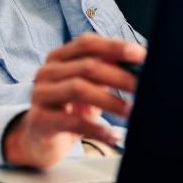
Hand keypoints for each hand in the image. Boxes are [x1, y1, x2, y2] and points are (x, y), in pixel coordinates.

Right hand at [3, 33, 145, 168]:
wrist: (39, 139)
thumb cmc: (68, 109)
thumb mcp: (87, 88)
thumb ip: (105, 73)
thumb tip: (139, 65)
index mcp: (59, 58)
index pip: (87, 43)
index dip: (114, 47)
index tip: (141, 55)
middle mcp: (47, 71)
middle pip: (87, 66)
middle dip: (120, 76)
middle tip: (144, 88)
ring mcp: (41, 94)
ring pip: (79, 89)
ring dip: (111, 101)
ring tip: (132, 112)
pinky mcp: (40, 120)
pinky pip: (72, 122)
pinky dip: (97, 129)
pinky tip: (113, 136)